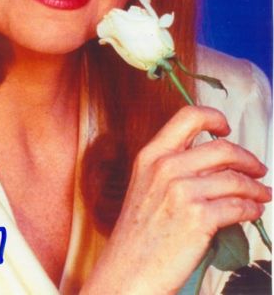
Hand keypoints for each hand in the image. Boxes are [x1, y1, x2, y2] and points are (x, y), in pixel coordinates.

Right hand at [81, 106, 270, 294]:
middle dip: (248, 158)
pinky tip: (253, 211)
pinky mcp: (199, 219)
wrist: (127, 270)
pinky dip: (252, 209)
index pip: (188, 117)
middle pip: (222, 148)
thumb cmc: (137, 233)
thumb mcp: (145, 185)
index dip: (214, 117)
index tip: (225, 128)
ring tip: (262, 194)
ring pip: (235, 179)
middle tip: (257, 168)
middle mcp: (166, 167)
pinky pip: (238, 207)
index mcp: (151, 154)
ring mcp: (182, 192)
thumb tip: (214, 161)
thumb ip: (172, 166)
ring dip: (256, 187)